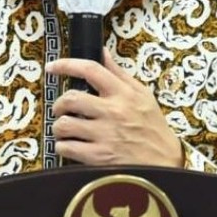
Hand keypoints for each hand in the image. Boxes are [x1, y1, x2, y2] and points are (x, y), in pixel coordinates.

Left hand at [47, 51, 182, 166]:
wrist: (164, 163)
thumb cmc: (152, 128)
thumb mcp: (142, 95)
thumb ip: (119, 74)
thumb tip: (102, 52)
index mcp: (124, 94)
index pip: (91, 70)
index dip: (66, 65)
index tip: (52, 67)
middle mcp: (113, 112)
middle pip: (70, 98)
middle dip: (59, 104)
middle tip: (61, 110)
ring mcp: (105, 135)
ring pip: (64, 124)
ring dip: (59, 127)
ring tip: (65, 130)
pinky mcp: (99, 157)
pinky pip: (66, 148)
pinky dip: (62, 147)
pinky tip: (70, 146)